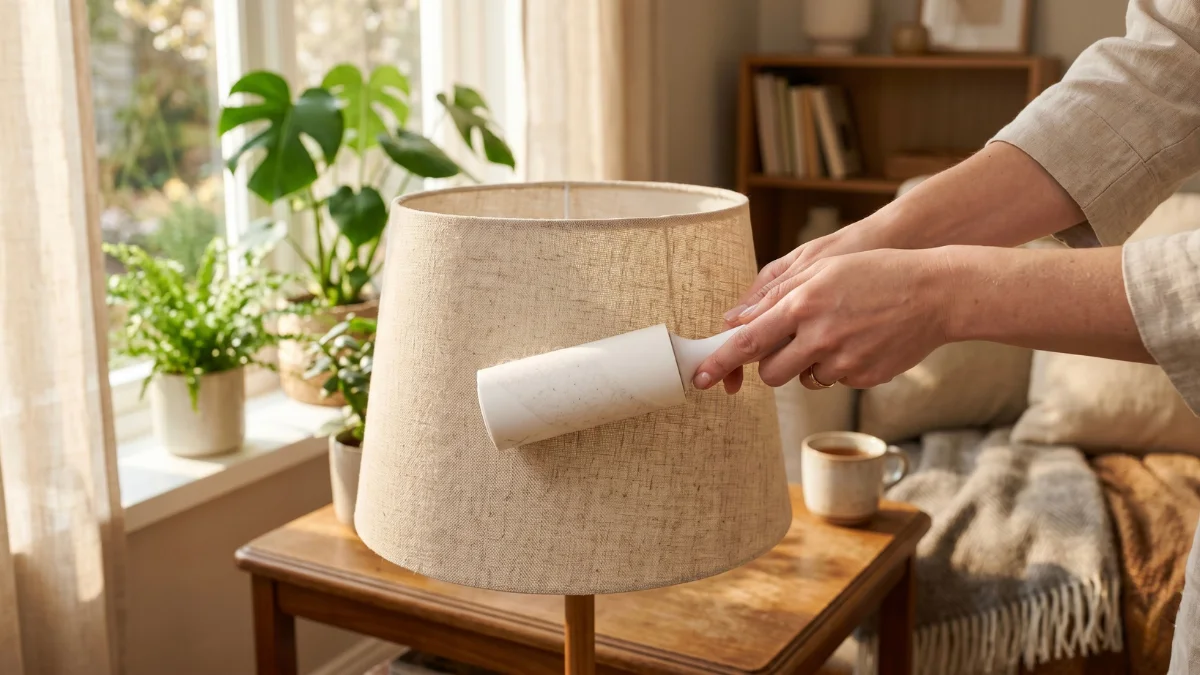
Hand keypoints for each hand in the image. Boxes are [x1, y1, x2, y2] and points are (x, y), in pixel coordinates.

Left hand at [696, 248, 952, 392]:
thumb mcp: (823, 268)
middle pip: (770, 372)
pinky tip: (861, 340)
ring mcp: (843, 361)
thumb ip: (777, 294)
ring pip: (802, 379)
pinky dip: (838, 366)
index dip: (719, 363)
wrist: (937, 292)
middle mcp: (819, 336)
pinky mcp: (864, 377)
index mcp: (803, 304)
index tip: (699, 378)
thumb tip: (737, 319)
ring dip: (806, 364)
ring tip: (836, 333)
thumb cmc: (876, 271)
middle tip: (790, 342)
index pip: (747, 342)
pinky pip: (834, 380)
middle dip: (772, 364)